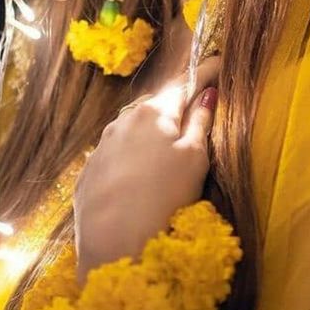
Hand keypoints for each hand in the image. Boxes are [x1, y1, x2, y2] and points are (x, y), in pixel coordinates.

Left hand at [74, 56, 220, 278]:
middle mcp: (122, 122)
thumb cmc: (165, 198)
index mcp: (153, 112)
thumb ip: (201, 122)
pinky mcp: (89, 174)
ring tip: (169, 147)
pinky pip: (116, 155)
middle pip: (157, 105)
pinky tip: (140, 176)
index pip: (184, 82)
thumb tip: (207, 93)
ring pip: (133, 129)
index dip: (205, 72)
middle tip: (198, 106)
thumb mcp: (195, 159)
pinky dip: (132, 156)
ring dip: (152, 131)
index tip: (220, 63)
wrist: (114, 246)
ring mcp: (101, 148)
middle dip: (177, 103)